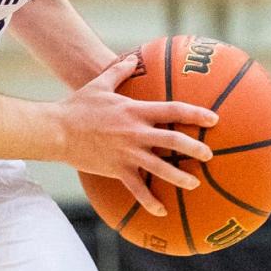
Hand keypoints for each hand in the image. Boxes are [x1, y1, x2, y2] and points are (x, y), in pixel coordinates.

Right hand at [58, 52, 217, 217]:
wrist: (56, 130)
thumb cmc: (77, 106)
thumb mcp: (99, 84)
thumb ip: (118, 71)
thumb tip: (132, 59)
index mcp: (135, 111)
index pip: (173, 110)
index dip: (196, 114)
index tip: (213, 119)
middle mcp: (136, 132)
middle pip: (173, 141)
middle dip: (195, 148)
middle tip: (209, 154)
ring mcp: (127, 153)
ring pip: (161, 167)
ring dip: (180, 177)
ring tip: (194, 183)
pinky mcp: (117, 170)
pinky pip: (137, 188)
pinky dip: (150, 201)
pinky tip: (161, 211)